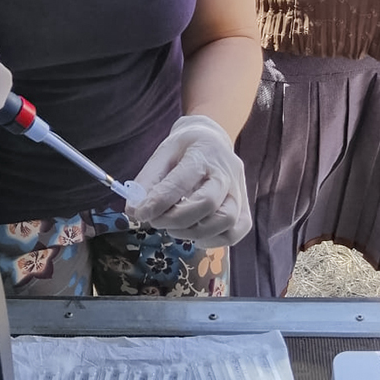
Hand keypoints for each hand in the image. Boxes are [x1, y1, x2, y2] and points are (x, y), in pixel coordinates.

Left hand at [125, 114, 250, 247]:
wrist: (212, 139)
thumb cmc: (184, 148)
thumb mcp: (162, 154)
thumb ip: (148, 181)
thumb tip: (134, 210)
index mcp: (203, 154)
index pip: (182, 181)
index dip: (159, 201)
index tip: (140, 213)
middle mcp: (226, 172)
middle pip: (208, 203)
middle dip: (177, 219)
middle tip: (157, 221)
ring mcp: (239, 190)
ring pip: (227, 220)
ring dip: (196, 232)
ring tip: (175, 229)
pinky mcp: (244, 206)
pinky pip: (237, 231)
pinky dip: (215, 240)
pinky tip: (195, 235)